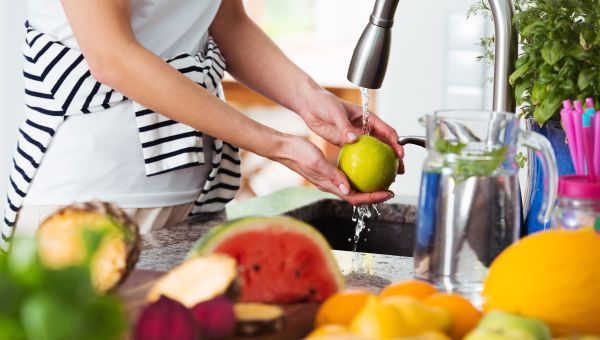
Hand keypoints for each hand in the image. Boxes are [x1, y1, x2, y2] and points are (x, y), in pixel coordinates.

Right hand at [272, 135, 394, 204]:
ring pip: (353, 187)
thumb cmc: (299, 153)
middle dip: (375, 194)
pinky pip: (348, 176)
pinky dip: (360, 173)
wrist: (285, 148)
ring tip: (382, 178)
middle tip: (390, 188)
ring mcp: (330, 179)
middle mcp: (331, 185)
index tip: (388, 193)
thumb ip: (332, 175)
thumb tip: (348, 189)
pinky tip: (367, 164)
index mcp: (329, 186)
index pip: (355, 198)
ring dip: (369, 185)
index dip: (373, 198)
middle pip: (357, 195)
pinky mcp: (329, 172)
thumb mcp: (317, 162)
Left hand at [297, 87, 404, 173]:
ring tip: (387, 178)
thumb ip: (345, 126)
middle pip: (384, 144)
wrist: (310, 105)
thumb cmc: (324, 103)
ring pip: (372, 152)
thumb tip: (353, 139)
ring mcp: (355, 136)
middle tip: (399, 171)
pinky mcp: (345, 143)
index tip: (400, 155)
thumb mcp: (336, 113)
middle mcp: (364, 127)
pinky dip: (362, 164)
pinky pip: (356, 155)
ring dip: (380, 164)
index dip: (397, 143)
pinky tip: (364, 176)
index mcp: (367, 117)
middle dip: (394, 158)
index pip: (387, 131)